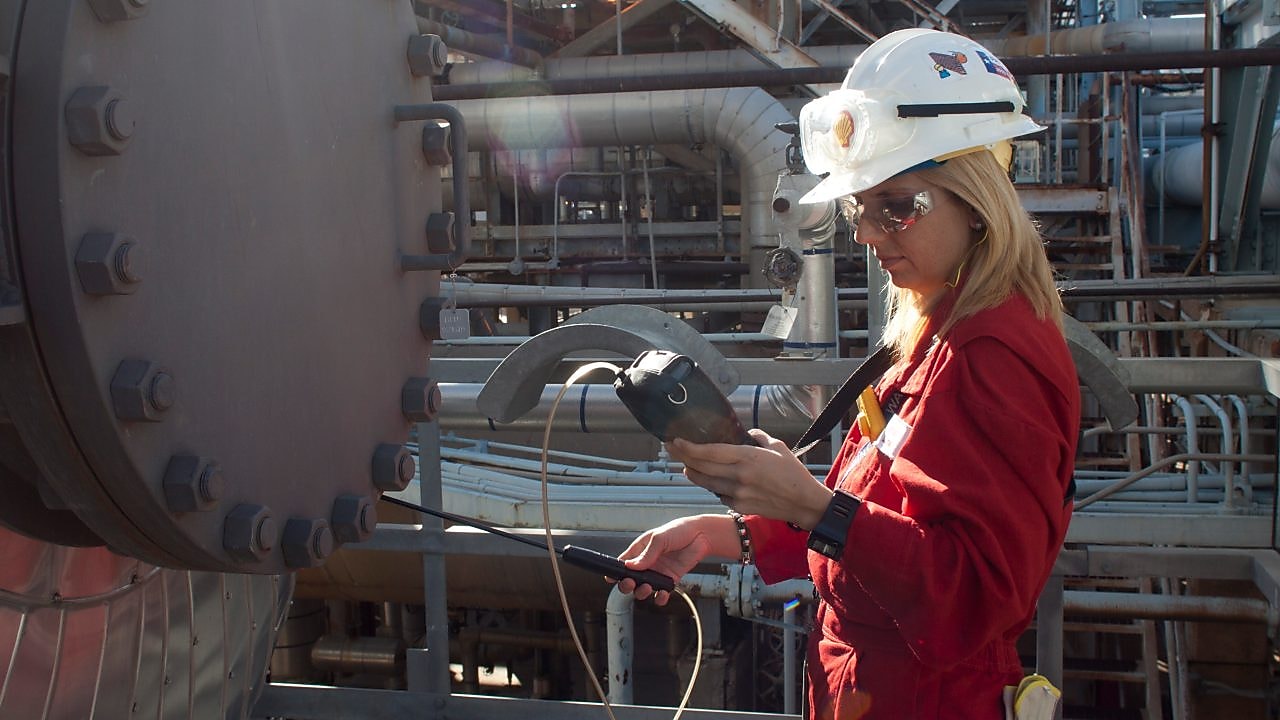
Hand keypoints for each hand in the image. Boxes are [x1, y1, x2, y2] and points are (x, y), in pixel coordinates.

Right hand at [614, 514, 737, 605]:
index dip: (615, 571)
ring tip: (646, 588)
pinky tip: (661, 595)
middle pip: (629, 579)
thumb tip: (631, 567)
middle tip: (630, 583)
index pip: (622, 563)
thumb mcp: (660, 538)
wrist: (701, 535)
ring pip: (643, 588)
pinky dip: (660, 598)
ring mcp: (658, 572)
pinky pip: (661, 593)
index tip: (611, 578)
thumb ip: (646, 554)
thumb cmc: (679, 530)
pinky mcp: (670, 580)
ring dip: (641, 592)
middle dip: (626, 585)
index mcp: (639, 550)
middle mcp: (646, 563)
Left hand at [666, 429, 831, 529]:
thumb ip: (757, 437)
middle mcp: (740, 476)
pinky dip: (713, 487)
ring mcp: (738, 493)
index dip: (689, 447)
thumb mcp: (777, 446)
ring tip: (687, 466)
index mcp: (748, 458)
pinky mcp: (740, 506)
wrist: (804, 503)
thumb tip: (745, 433)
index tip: (676, 441)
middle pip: (702, 467)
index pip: (710, 452)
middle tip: (672, 449)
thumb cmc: (794, 473)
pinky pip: (719, 494)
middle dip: (683, 457)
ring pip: (706, 482)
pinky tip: (713, 481)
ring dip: (693, 473)